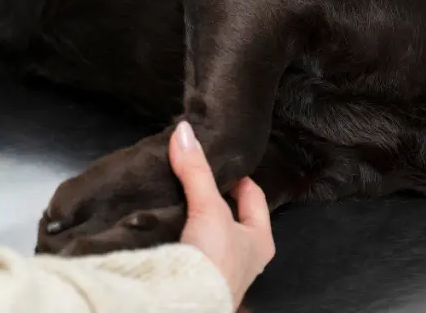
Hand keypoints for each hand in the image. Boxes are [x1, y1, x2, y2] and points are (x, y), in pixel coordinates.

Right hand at [172, 121, 274, 306]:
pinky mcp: (195, 279)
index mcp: (261, 240)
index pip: (253, 197)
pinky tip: (164, 225)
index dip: (238, 178)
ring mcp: (220, 271)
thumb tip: (184, 130)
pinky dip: (180, 236)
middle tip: (194, 176)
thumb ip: (196, 170)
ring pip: (209, 233)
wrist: (186, 304)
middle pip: (230, 215)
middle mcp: (245, 257)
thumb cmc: (214, 260)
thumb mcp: (209, 208)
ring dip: (194, 218)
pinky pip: (189, 249)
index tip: (219, 162)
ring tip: (176, 196)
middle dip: (213, 197)